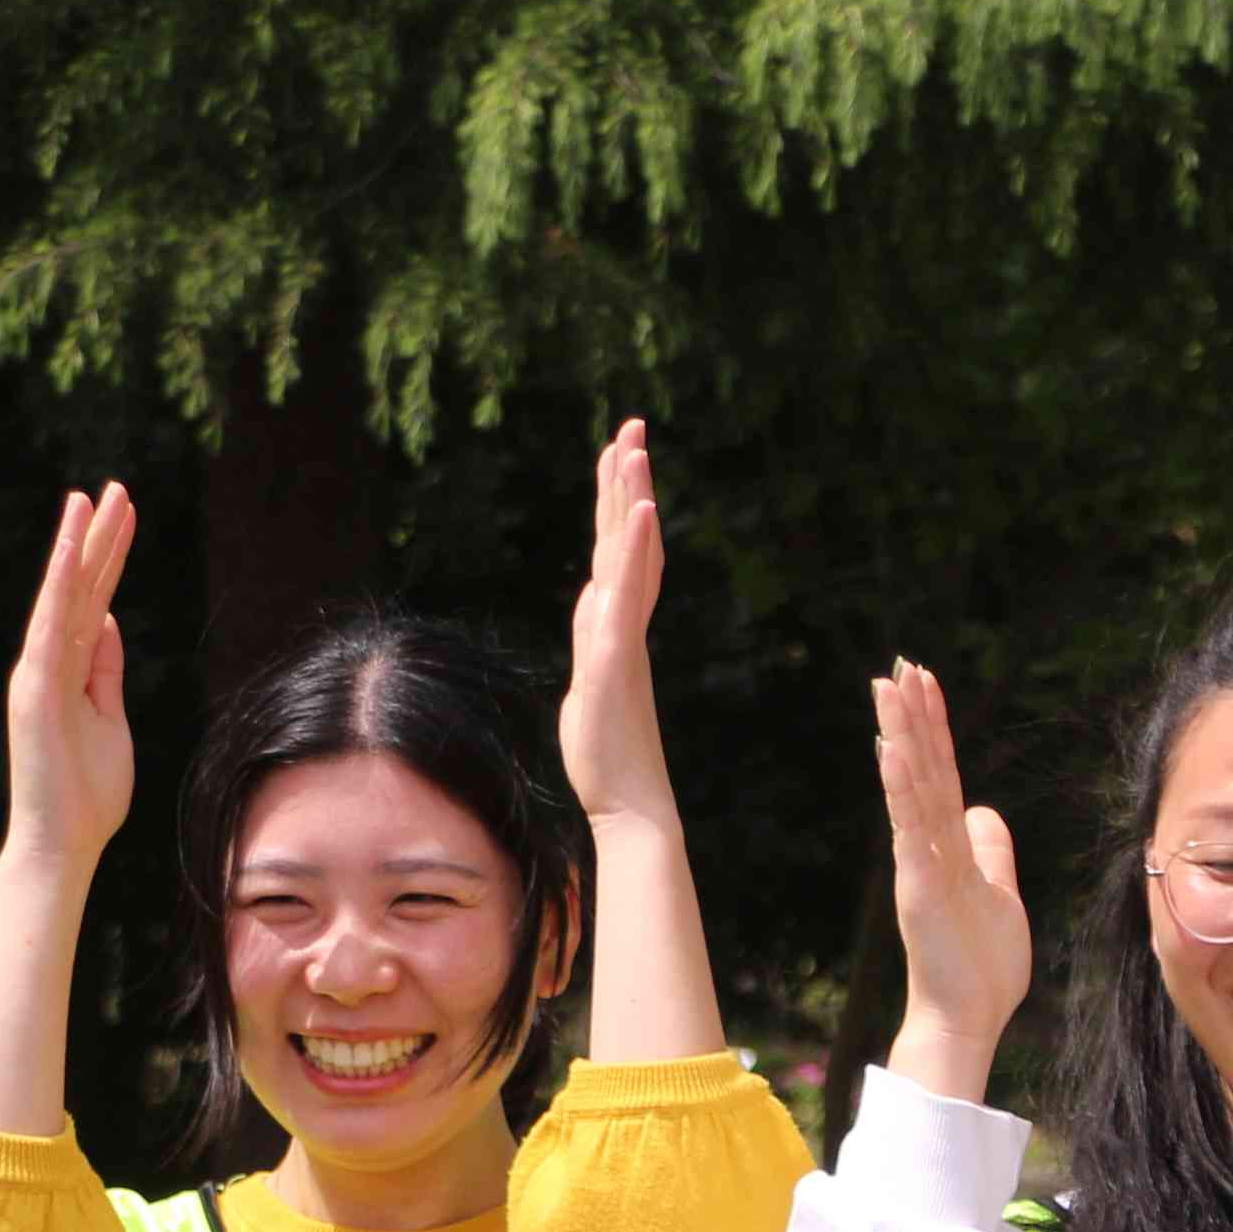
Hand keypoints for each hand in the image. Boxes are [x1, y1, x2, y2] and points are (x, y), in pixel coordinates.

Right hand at [0, 483, 135, 875]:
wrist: (63, 843)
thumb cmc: (86, 793)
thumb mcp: (109, 719)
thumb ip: (105, 670)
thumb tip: (108, 622)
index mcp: (68, 669)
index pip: (94, 601)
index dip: (108, 558)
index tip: (122, 514)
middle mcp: (48, 663)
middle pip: (79, 589)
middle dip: (97, 538)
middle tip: (114, 488)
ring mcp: (38, 673)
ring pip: (61, 598)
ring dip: (75, 547)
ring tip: (87, 499)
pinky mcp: (36, 688)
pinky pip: (51, 627)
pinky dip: (60, 586)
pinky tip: (70, 551)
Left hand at [563, 420, 677, 831]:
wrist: (628, 806)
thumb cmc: (608, 755)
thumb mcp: (591, 684)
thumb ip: (596, 638)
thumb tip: (596, 601)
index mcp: (616, 629)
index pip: (621, 553)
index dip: (622, 503)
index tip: (622, 455)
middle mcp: (624, 625)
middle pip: (626, 540)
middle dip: (627, 481)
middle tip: (633, 425)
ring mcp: (622, 639)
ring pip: (628, 557)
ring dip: (631, 500)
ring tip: (635, 447)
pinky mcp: (615, 660)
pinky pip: (627, 596)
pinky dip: (635, 552)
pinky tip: (641, 514)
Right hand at [873, 661, 1029, 1102]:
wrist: (968, 1018)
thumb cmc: (981, 966)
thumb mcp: (1000, 893)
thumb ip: (991, 850)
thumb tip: (984, 813)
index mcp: (948, 846)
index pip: (941, 773)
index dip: (933, 726)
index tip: (923, 681)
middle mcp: (928, 847)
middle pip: (920, 769)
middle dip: (910, 716)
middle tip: (896, 666)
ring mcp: (921, 864)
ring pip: (910, 787)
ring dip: (899, 736)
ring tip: (887, 689)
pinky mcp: (919, 885)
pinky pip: (910, 827)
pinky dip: (901, 787)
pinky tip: (892, 749)